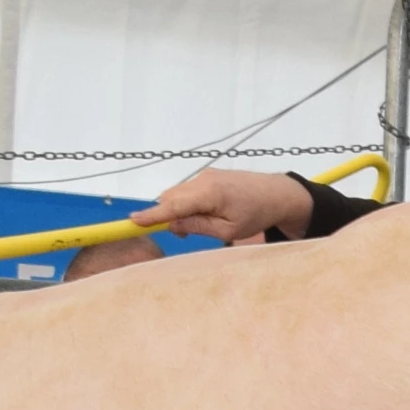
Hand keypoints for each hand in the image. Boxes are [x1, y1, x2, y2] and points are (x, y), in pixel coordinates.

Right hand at [134, 168, 323, 243]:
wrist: (276, 193)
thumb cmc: (256, 214)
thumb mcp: (229, 231)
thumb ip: (198, 227)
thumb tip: (173, 226)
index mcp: (210, 194)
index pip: (174, 205)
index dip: (152, 215)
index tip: (133, 220)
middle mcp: (204, 180)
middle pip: (170, 198)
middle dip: (168, 216)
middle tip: (185, 234)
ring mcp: (205, 175)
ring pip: (177, 194)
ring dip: (179, 210)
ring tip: (205, 223)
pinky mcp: (208, 175)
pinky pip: (187, 191)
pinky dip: (188, 203)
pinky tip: (206, 213)